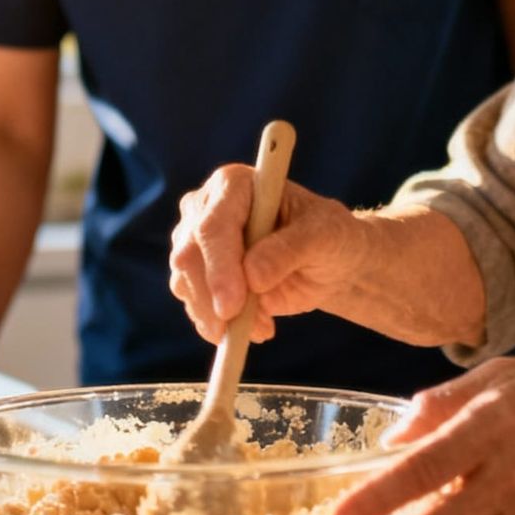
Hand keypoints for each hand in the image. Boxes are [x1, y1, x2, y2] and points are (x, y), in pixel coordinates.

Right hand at [168, 166, 366, 343]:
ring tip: (264, 325)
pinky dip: (219, 325)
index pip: (213, 225)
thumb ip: (290, 249)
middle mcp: (207, 208)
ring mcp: (197, 242)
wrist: (329, 262)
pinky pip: (195, 304)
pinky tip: (253, 328)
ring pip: (186, 283)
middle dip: (212, 299)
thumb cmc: (328, 236)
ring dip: (219, 316)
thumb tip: (252, 275)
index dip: (219, 267)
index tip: (231, 306)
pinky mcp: (199, 275)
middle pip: (189, 256)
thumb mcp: (324, 236)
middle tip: (244, 330)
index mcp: (235, 184)